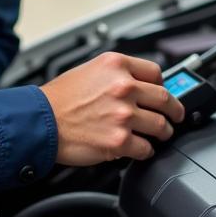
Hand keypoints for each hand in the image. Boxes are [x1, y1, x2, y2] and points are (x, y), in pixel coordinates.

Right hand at [40, 52, 184, 165]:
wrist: (39, 121)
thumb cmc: (58, 99)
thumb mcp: (89, 70)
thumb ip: (116, 75)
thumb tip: (138, 85)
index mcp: (116, 65)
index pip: (156, 72)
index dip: (161, 84)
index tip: (162, 91)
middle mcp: (123, 87)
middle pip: (165, 99)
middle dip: (174, 110)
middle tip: (175, 115)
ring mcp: (123, 114)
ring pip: (161, 125)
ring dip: (163, 132)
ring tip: (160, 134)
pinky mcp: (119, 140)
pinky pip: (146, 148)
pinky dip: (146, 151)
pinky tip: (140, 149)